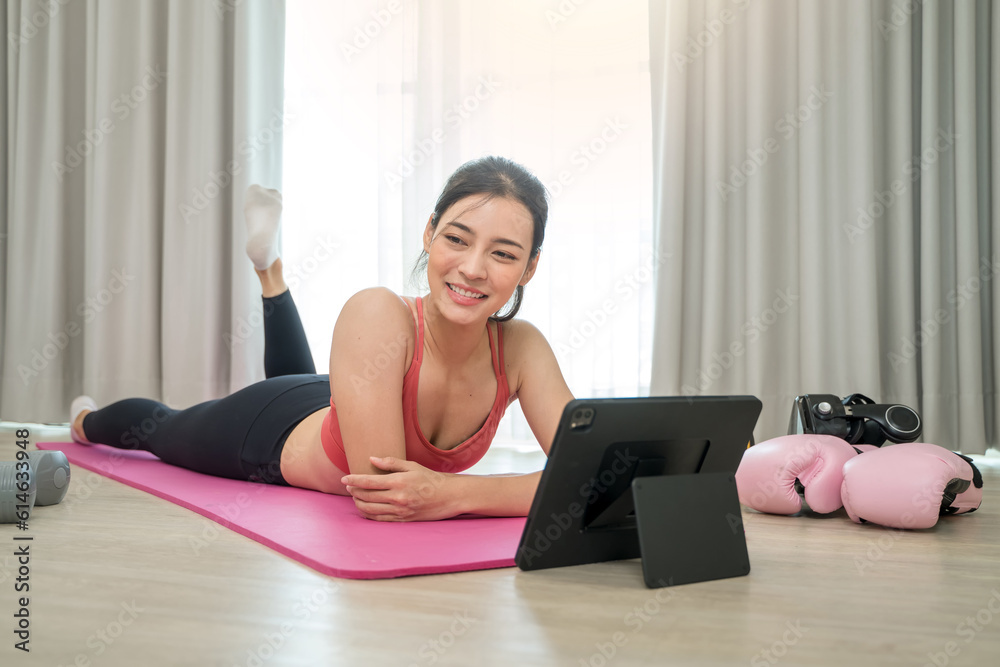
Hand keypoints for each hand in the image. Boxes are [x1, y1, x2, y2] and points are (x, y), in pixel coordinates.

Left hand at [341, 457, 460, 521]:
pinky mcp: (403, 520)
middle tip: (349, 487)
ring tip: (355, 498)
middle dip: (354, 492)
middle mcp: (397, 498)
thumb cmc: (431, 479)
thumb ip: (391, 462)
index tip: (344, 479)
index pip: (369, 482)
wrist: (448, 497)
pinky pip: (380, 519)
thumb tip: (372, 459)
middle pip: (367, 496)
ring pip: (370, 510)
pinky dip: (369, 514)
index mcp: (399, 482)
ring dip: (359, 504)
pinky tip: (365, 509)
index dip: (354, 480)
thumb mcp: (412, 466)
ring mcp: (399, 511)